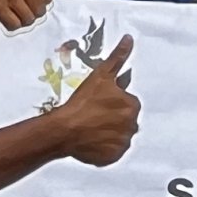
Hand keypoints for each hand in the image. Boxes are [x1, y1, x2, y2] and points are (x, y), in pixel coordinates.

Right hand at [0, 0, 64, 29]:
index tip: (29, 2)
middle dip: (32, 14)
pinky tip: (5, 19)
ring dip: (21, 21)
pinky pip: (15, 24)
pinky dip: (11, 26)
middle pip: (40, 9)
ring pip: (29, 18)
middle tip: (20, 10)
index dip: (40, 3)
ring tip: (13, 15)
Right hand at [52, 35, 139, 165]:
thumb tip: (129, 39)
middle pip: (124, 120)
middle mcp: (132, 126)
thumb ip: (118, 57)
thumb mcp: (101, 75)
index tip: (99, 103)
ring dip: (108, 132)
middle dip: (112, 117)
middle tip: (93, 115)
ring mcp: (122, 143)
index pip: (127, 103)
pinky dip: (104, 147)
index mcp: (132, 106)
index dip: (112, 102)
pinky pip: (111, 151)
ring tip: (90, 127)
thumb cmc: (82, 101)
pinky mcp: (112, 157)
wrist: (64, 129)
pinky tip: (91, 140)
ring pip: (118, 135)